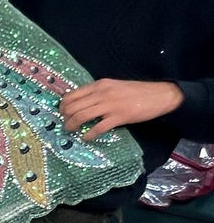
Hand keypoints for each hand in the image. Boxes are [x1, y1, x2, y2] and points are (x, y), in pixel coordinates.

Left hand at [60, 78, 182, 139]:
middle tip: (65, 124)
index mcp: (100, 85)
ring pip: (81, 116)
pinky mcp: (119, 117)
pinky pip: (98, 128)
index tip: (62, 113)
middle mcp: (102, 93)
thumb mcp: (114, 86)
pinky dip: (88, 134)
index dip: (63, 105)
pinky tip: (86, 137)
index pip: (72, 94)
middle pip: (73, 106)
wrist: (160, 95)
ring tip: (71, 131)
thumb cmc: (137, 92)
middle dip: (65, 117)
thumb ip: (98, 93)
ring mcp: (110, 105)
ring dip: (72, 126)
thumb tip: (82, 103)